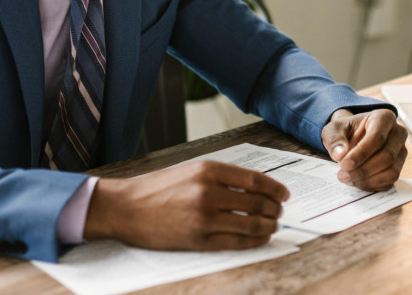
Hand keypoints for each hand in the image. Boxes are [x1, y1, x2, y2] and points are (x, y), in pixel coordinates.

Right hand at [83, 160, 289, 249]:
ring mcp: (204, 218)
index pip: (255, 180)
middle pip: (257, 203)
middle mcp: (209, 192)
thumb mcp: (191, 170)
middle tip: (280, 212)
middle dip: (275, 209)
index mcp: (208, 170)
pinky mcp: (199, 240)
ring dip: (269, 225)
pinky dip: (254, 240)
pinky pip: (237, 242)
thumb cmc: (159, 188)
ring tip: (273, 225)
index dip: (276, 188)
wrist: (126, 208)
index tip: (285, 194)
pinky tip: (260, 237)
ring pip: (251, 224)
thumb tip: (256, 187)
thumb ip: (222, 177)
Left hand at [321, 108, 408, 190]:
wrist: (352, 137)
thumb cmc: (346, 131)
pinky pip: (389, 182)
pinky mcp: (399, 167)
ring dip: (368, 180)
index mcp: (384, 117)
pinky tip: (356, 181)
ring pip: (391, 172)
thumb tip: (340, 155)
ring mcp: (401, 151)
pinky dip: (372, 185)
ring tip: (348, 179)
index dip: (361, 154)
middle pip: (387, 156)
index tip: (344, 164)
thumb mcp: (333, 130)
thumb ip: (334, 140)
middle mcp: (398, 133)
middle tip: (343, 175)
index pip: (377, 137)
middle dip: (363, 170)